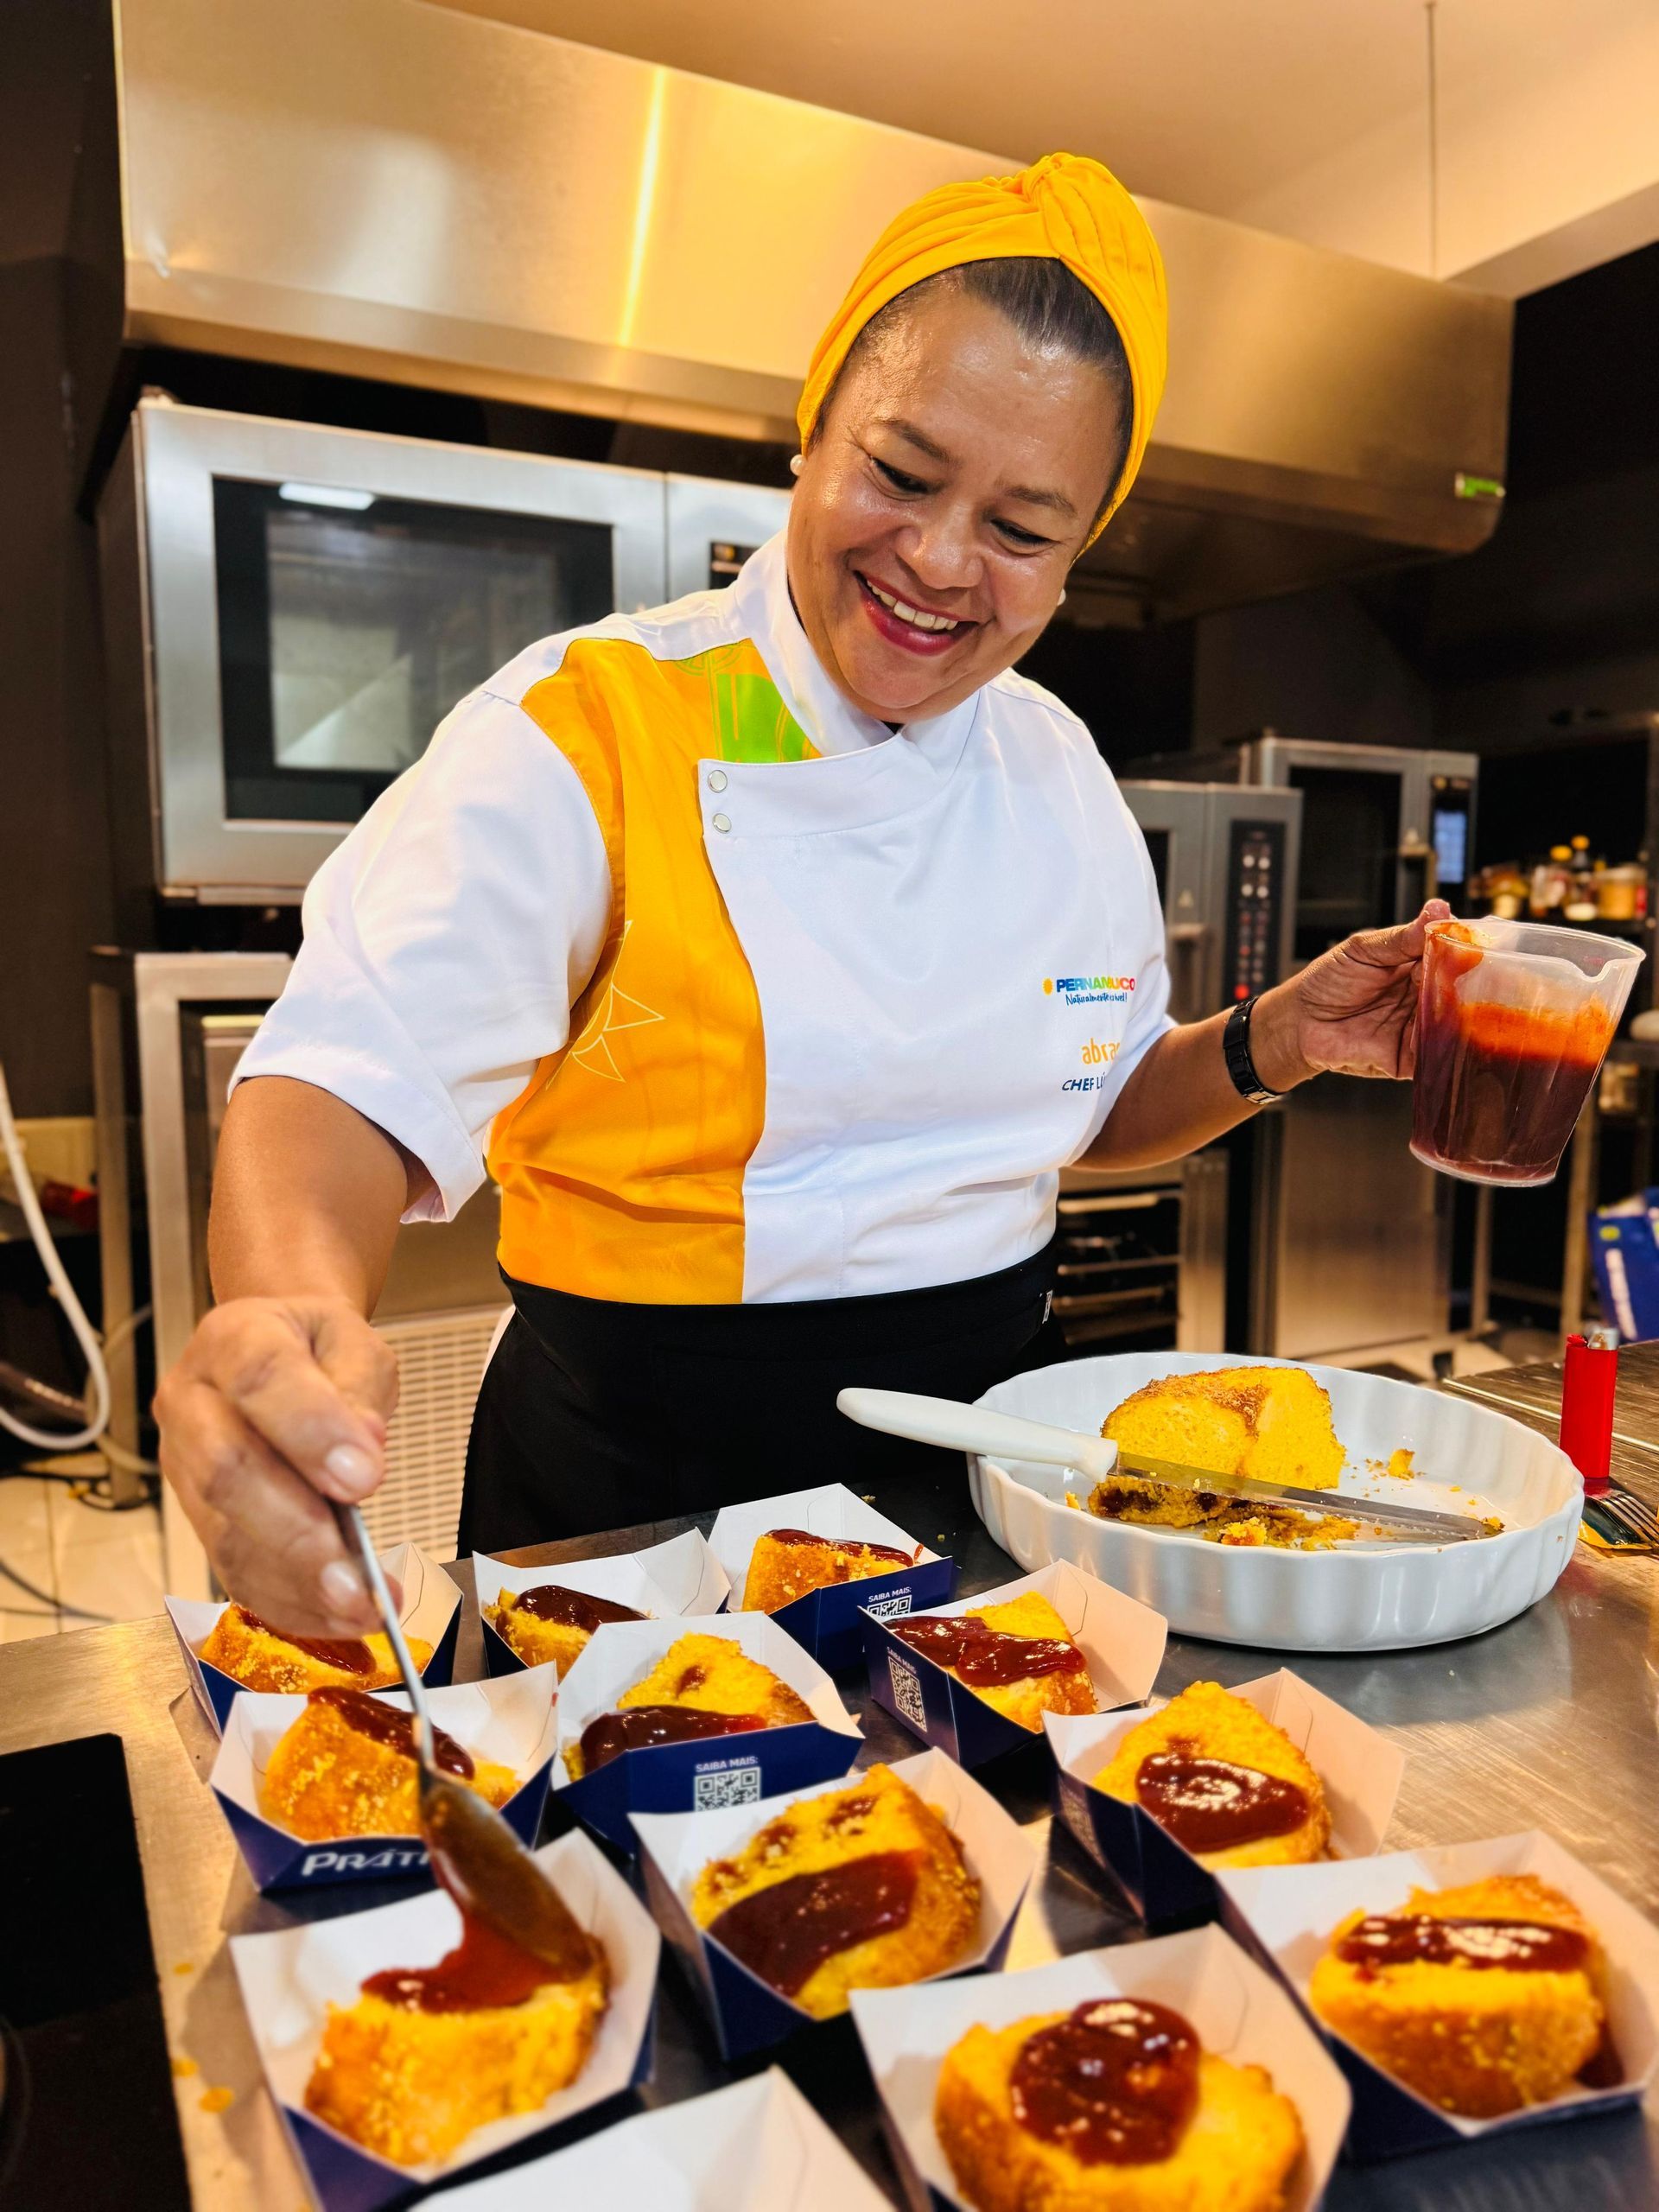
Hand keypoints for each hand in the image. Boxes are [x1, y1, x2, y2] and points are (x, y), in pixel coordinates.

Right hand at [154, 1297, 398, 1637]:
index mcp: (232, 1339)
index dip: (311, 1431)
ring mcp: (185, 1466)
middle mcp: (192, 1403)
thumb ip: (359, 1388)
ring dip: (297, 1584)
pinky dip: (288, 1603)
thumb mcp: (355, 1343)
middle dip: (297, 1533)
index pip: (261, 1378)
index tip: (365, 1477)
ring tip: (362, 1609)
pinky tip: (337, 1617)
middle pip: (226, 1471)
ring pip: (225, 1536)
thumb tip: (362, 1451)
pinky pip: (234, 1571)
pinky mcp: (199, 1519)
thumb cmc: (316, 1349)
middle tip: (357, 1575)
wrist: (280, 1352)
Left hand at [1249, 900, 1451, 1088]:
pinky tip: (1444, 1037)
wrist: (1299, 1022)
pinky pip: (1434, 1056)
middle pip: (1461, 992)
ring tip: (1459, 1006)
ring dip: (1461, 1018)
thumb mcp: (1364, 950)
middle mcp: (1426, 997)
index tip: (1475, 944)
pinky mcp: (1409, 1059)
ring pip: (1454, 1025)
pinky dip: (1442, 1049)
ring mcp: (1420, 1028)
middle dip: (1469, 986)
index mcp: (1419, 966)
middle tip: (1471, 978)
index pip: (1454, 956)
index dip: (1466, 951)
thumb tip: (1439, 908)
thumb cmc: (1329, 981)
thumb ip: (1402, 938)